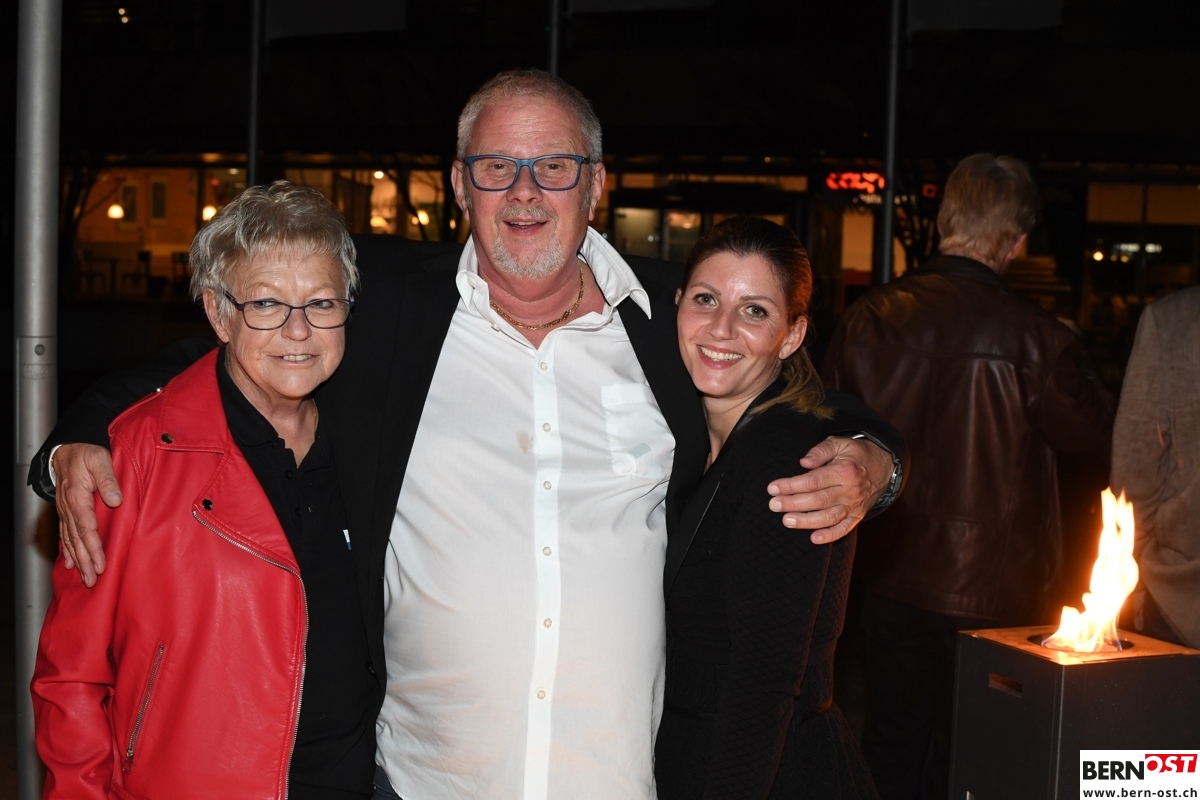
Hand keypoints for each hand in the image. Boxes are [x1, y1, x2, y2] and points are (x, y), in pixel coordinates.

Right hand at [53, 444, 120, 586]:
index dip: (94, 549)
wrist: (67, 449)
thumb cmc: (86, 454)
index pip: (87, 529)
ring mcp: (65, 511)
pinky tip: (70, 563)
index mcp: (78, 498)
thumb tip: (116, 500)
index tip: (101, 565)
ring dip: (78, 560)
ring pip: (71, 541)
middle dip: (86, 562)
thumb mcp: (100, 460)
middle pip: (77, 541)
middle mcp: (69, 509)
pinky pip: (65, 534)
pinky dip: (67, 550)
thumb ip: (108, 480)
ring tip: (85, 578)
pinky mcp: (66, 512)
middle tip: (92, 581)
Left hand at [766, 435, 892, 543]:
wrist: (883, 466)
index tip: (772, 488)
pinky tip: (813, 538)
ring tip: (786, 521)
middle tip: (773, 505)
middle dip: (792, 503)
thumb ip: (820, 451)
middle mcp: (850, 490)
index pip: (813, 481)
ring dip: (806, 521)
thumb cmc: (855, 454)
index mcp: (845, 471)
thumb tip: (804, 462)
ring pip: (828, 517)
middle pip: (818, 500)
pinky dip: (829, 536)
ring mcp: (855, 505)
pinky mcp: (857, 516)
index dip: (791, 485)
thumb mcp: (839, 443)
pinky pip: (844, 529)